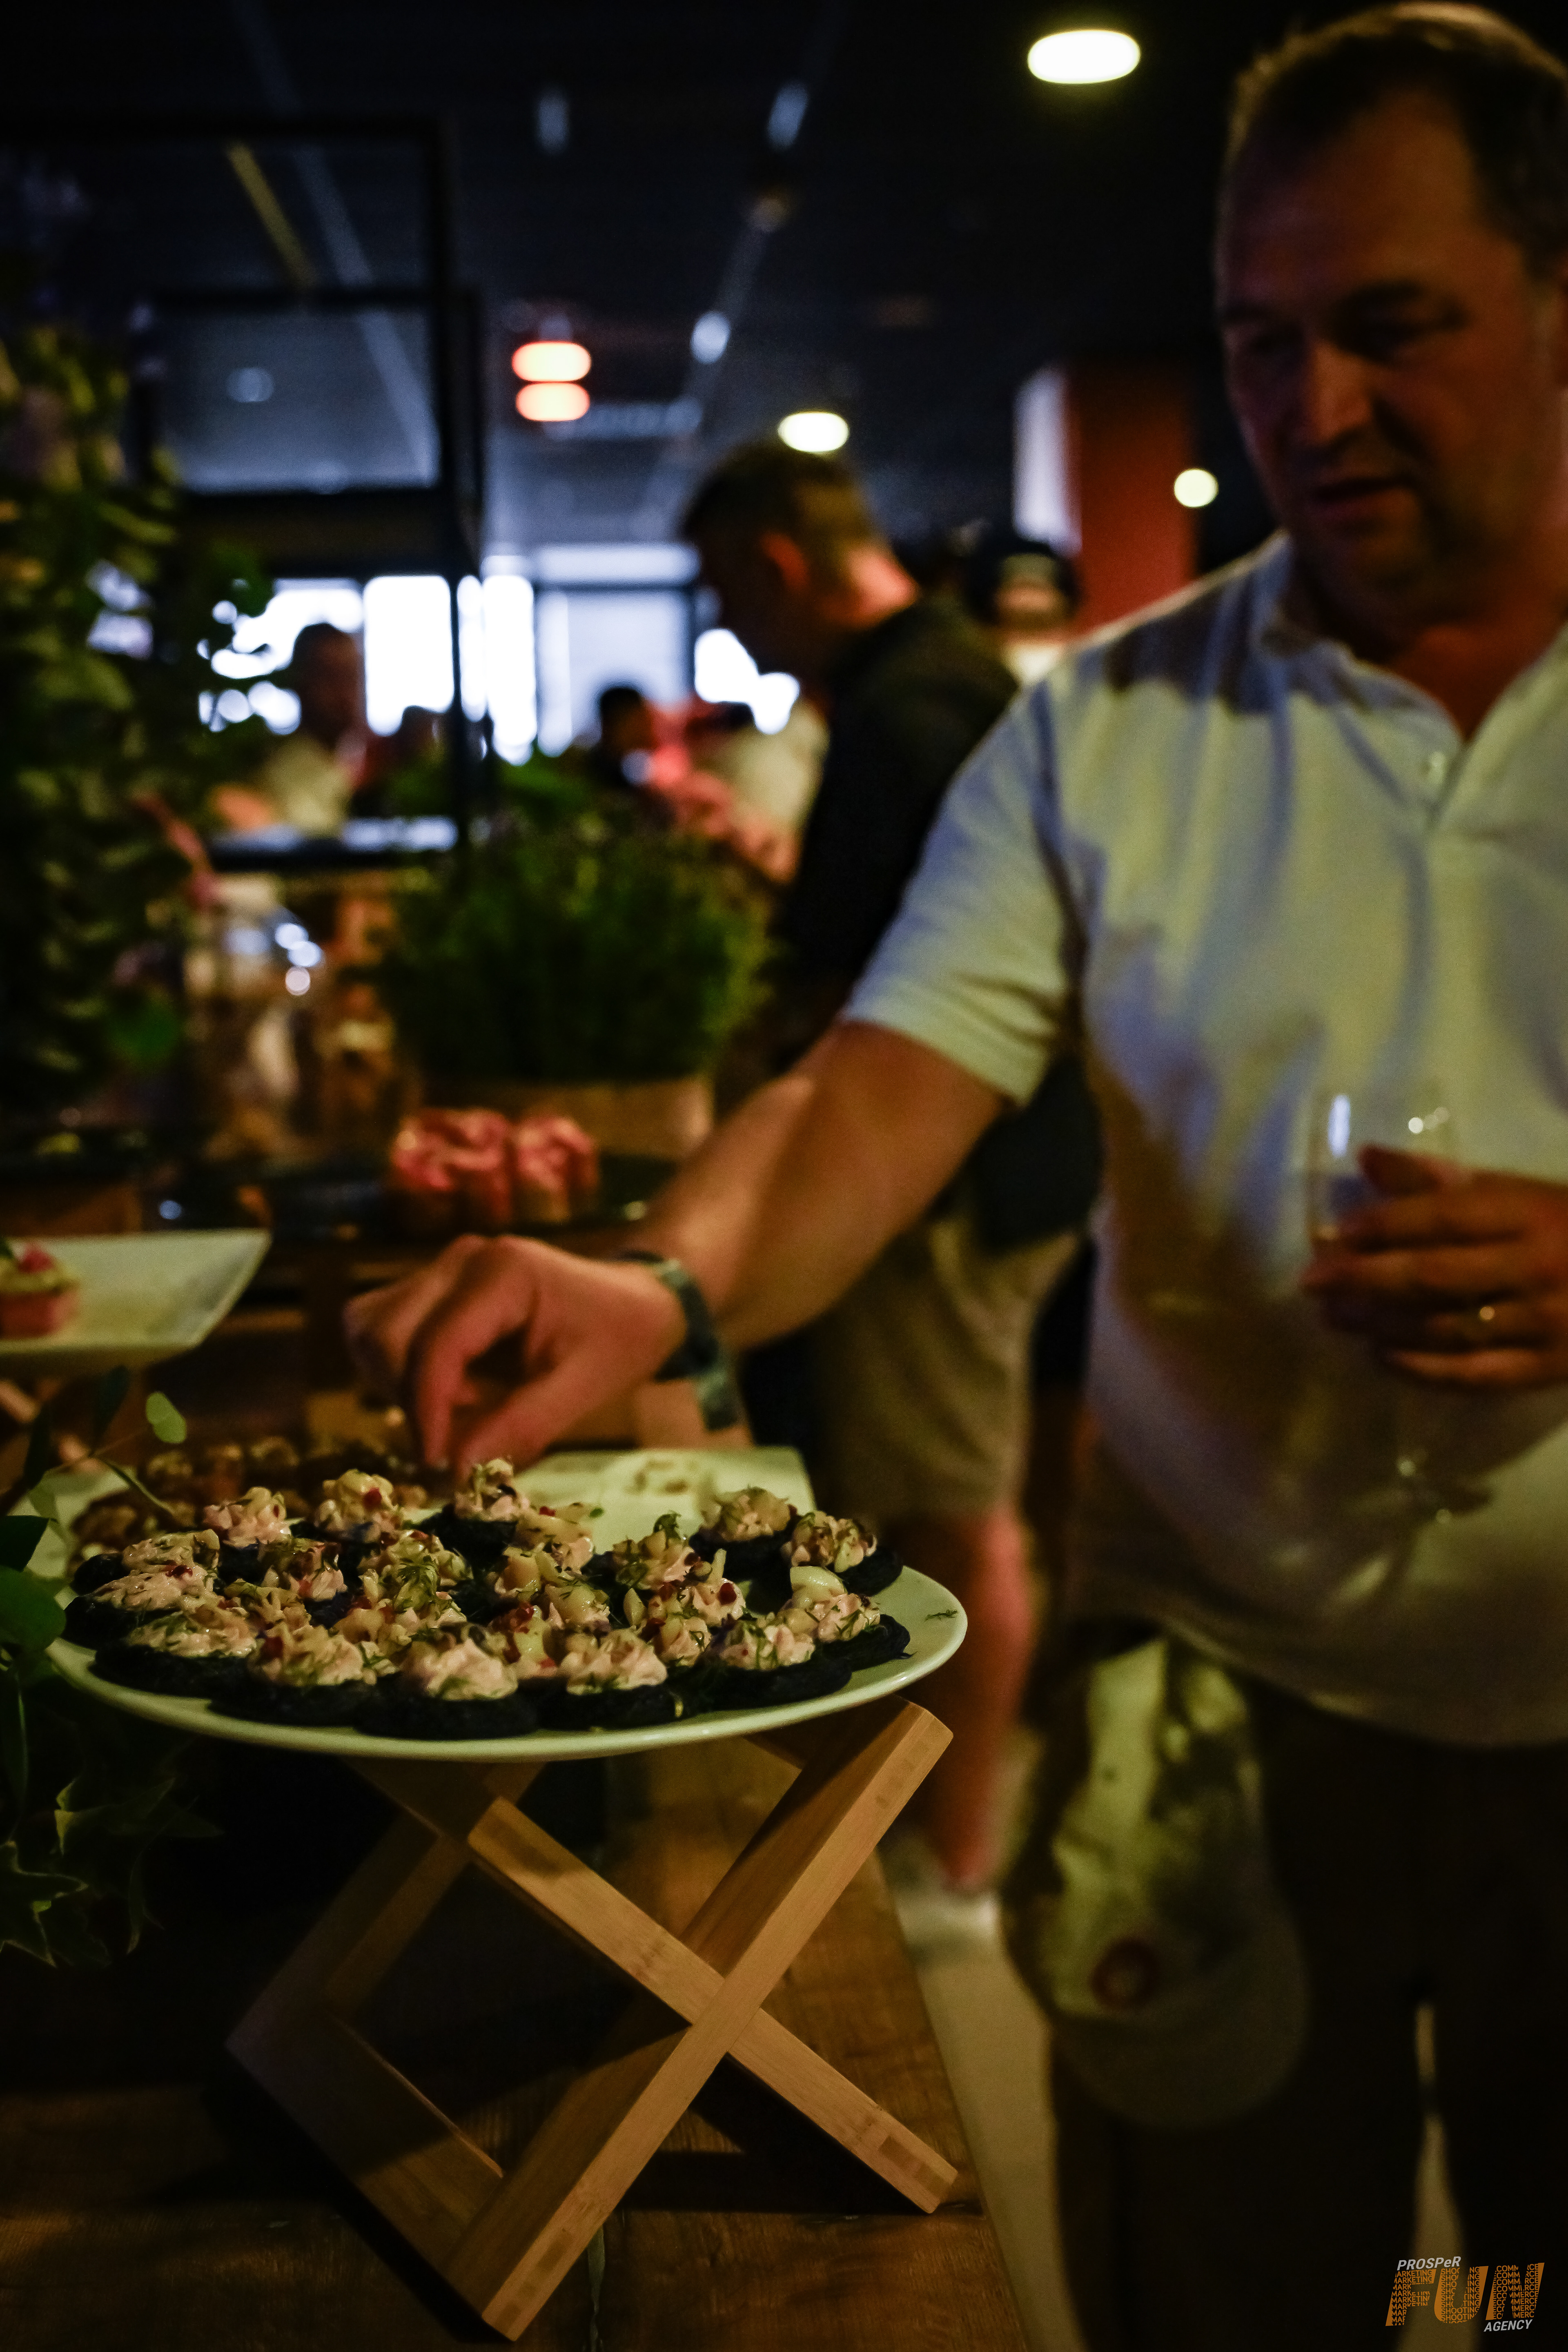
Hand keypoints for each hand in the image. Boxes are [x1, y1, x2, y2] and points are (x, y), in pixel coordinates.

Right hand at [344, 1235, 682, 1470]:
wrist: (633, 1301)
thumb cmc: (619, 1339)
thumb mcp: (585, 1388)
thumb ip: (522, 1427)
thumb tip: (453, 1475)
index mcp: (504, 1272)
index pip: (435, 1346)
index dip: (426, 1413)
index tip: (436, 1468)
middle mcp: (461, 1259)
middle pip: (386, 1336)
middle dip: (412, 1401)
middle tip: (459, 1441)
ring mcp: (440, 1269)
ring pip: (371, 1332)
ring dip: (401, 1386)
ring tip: (465, 1409)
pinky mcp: (430, 1289)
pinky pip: (382, 1334)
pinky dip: (402, 1374)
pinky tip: (455, 1391)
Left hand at [1301, 1145, 1567, 1387]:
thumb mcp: (1519, 1193)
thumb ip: (1443, 1181)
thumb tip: (1367, 1157)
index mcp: (1528, 1213)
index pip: (1442, 1219)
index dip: (1381, 1227)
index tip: (1332, 1236)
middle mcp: (1534, 1269)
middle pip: (1434, 1277)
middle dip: (1363, 1280)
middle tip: (1312, 1283)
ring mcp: (1543, 1324)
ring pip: (1445, 1329)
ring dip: (1380, 1325)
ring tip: (1334, 1317)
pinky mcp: (1546, 1370)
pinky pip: (1473, 1376)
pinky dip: (1421, 1370)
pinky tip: (1381, 1356)